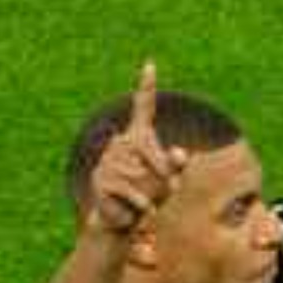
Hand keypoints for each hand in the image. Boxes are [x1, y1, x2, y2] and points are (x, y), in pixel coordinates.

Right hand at [87, 61, 188, 235]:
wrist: (122, 218)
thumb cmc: (148, 194)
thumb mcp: (168, 179)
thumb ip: (176, 165)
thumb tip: (181, 155)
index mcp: (136, 138)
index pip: (142, 108)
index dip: (146, 87)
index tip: (150, 64)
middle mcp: (120, 143)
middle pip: (154, 155)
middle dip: (166, 177)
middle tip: (166, 193)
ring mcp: (108, 160)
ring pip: (145, 176)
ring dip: (153, 194)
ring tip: (145, 201)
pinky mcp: (102, 180)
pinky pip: (134, 192)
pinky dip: (144, 205)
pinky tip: (141, 210)